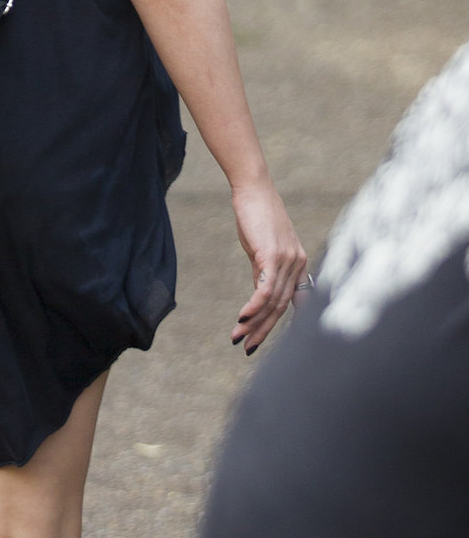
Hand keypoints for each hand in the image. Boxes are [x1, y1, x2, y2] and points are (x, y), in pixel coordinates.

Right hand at [230, 180, 305, 354]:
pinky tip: (241, 319)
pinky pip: (265, 289)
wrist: (253, 189)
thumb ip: (264, 271)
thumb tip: (259, 295)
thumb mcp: (262, 248)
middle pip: (282, 307)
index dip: (279, 325)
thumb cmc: (256, 214)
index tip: (264, 341)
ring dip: (254, 324)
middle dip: (263, 331)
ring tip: (237, 339)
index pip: (292, 302)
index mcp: (300, 264)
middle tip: (247, 348)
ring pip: (273, 302)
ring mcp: (289, 260)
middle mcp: (299, 264)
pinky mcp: (273, 255)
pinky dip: (254, 307)